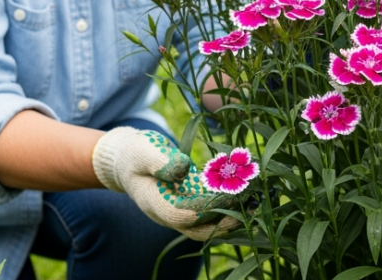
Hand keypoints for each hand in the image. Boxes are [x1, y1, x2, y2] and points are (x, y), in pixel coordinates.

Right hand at [91, 128, 241, 240]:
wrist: (128, 162)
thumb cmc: (136, 154)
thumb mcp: (143, 150)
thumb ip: (160, 160)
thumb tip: (183, 168)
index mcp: (154, 202)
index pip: (182, 214)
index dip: (206, 206)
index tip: (229, 193)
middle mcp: (167, 215)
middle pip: (197, 230)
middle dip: (225, 221)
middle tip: (249, 206)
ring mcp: (178, 214)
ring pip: (205, 227)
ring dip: (230, 217)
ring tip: (253, 204)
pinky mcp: (188, 207)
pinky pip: (208, 216)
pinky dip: (227, 209)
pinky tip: (245, 197)